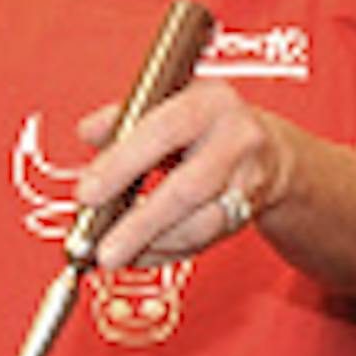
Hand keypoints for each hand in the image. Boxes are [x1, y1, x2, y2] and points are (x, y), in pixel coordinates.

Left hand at [73, 81, 288, 271]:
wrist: (267, 150)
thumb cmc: (207, 124)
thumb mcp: (168, 102)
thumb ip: (126, 115)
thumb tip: (89, 132)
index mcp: (211, 101)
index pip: (163, 131)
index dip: (122, 163)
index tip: (88, 193)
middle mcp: (236, 140)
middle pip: (187, 189)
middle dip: (140, 224)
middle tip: (104, 249)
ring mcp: (246, 181)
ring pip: (200, 225)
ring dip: (153, 244)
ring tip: (116, 254)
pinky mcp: (247, 214)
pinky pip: (204, 242)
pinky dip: (166, 252)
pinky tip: (139, 254)